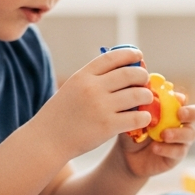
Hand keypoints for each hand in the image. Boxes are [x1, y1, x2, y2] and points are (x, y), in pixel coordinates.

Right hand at [34, 48, 152, 157]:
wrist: (47, 141)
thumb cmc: (60, 116)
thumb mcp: (71, 88)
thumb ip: (92, 79)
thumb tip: (120, 70)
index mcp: (83, 76)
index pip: (112, 57)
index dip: (129, 54)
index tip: (139, 57)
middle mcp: (92, 88)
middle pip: (130, 73)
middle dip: (142, 75)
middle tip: (144, 81)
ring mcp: (101, 107)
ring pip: (138, 94)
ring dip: (147, 96)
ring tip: (147, 99)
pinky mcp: (108, 126)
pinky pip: (137, 117)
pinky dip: (145, 116)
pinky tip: (144, 118)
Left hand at [115, 92, 194, 177]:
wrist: (128, 155)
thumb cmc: (133, 130)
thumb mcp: (132, 116)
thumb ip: (138, 105)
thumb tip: (137, 90)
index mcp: (172, 109)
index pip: (183, 99)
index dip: (180, 98)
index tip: (171, 98)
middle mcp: (181, 122)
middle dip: (191, 112)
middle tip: (179, 113)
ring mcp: (182, 140)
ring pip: (190, 134)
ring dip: (177, 133)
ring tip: (163, 134)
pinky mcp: (177, 156)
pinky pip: (178, 151)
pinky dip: (167, 149)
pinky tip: (155, 148)